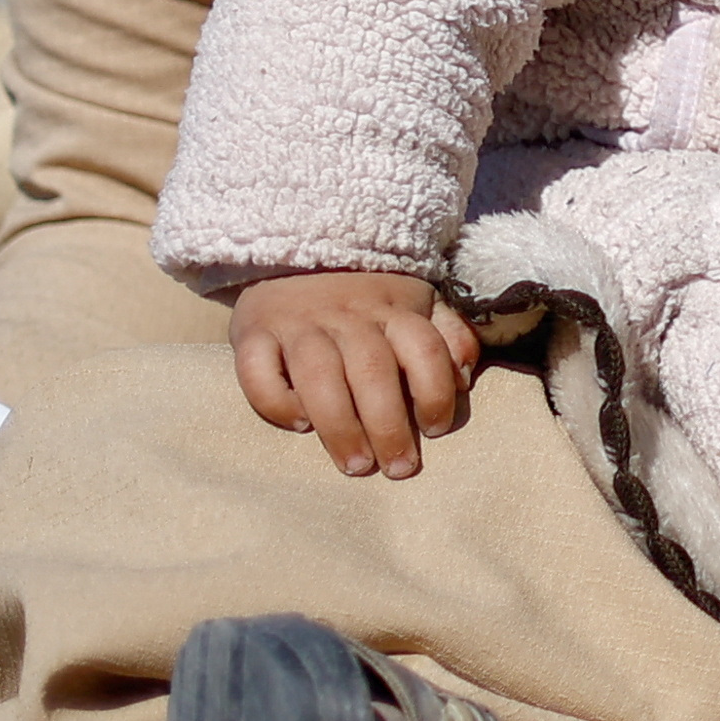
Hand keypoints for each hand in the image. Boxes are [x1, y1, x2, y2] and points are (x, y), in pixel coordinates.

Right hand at [229, 269, 478, 478]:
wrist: (295, 252)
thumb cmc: (365, 295)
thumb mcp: (415, 301)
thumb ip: (446, 334)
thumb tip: (465, 377)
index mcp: (392, 309)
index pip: (424, 348)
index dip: (434, 391)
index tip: (436, 429)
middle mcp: (347, 316)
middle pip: (372, 371)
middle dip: (388, 426)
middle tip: (398, 468)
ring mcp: (298, 324)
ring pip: (319, 376)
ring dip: (340, 426)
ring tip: (356, 464)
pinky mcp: (254, 333)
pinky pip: (258, 371)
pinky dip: (277, 401)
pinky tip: (298, 424)